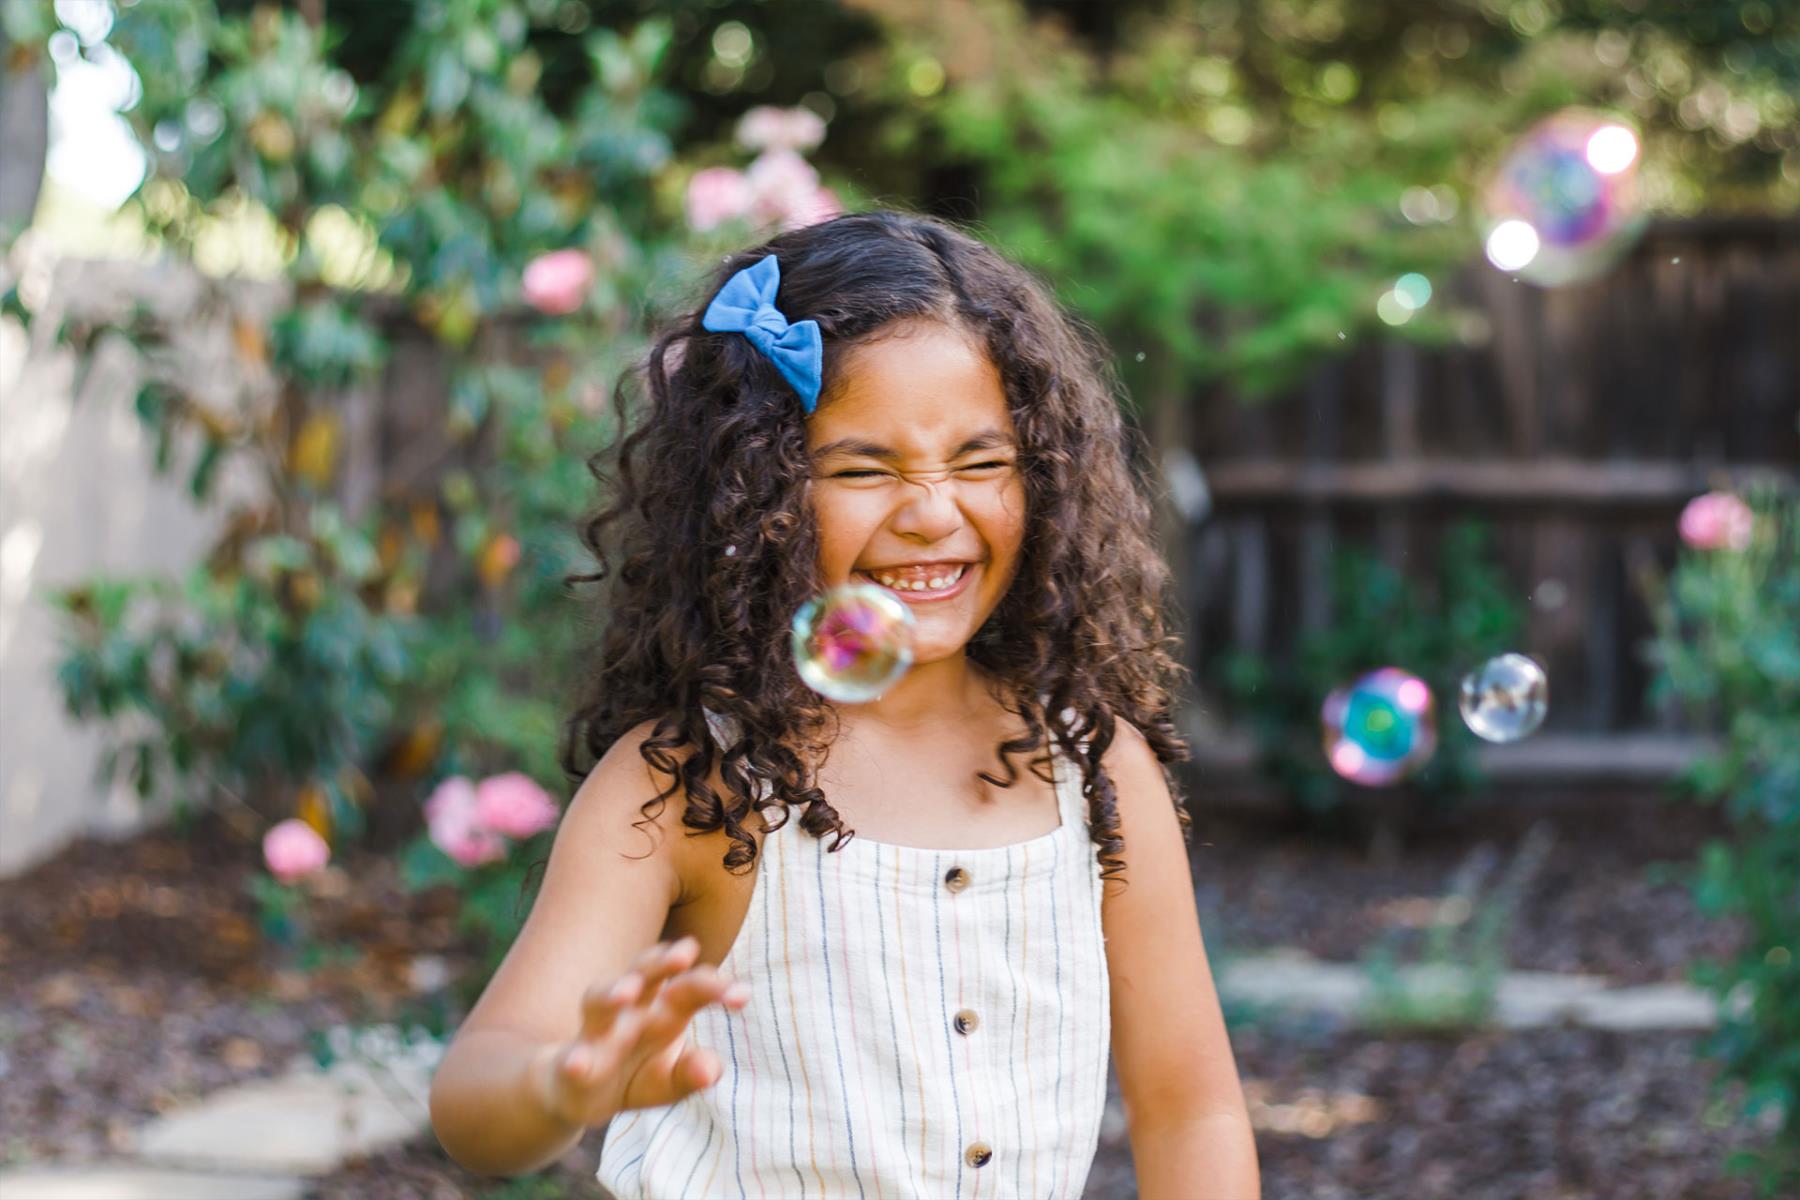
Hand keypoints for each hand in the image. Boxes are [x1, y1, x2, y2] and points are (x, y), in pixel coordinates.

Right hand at [535, 936, 749, 1127]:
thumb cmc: (634, 1075)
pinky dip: (574, 1060)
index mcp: (663, 1011)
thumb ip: (693, 1074)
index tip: (743, 996)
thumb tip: (712, 1069)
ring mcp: (596, 1034)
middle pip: (645, 976)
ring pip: (599, 1002)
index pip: (691, 987)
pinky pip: (570, 1058)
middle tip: (686, 951)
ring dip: (612, 992)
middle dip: (663, 962)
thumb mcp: (670, 1081)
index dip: (716, 987)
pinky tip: (578, 1064)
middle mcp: (629, 1012)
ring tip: (628, 990)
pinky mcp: (570, 1065)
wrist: (577, 1093)